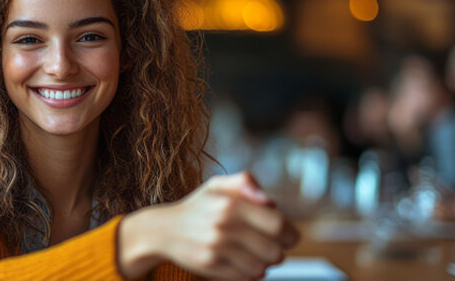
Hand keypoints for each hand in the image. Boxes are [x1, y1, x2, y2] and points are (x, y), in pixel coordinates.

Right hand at [119, 172, 299, 279]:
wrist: (163, 229)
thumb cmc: (199, 207)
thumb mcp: (218, 185)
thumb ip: (246, 183)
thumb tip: (271, 201)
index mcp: (231, 202)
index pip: (278, 225)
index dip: (291, 234)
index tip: (289, 237)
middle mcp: (224, 225)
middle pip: (274, 251)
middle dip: (279, 252)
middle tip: (272, 248)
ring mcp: (216, 247)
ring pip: (261, 268)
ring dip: (264, 264)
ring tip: (256, 256)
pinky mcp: (209, 265)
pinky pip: (245, 277)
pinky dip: (250, 273)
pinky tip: (243, 263)